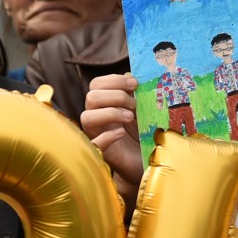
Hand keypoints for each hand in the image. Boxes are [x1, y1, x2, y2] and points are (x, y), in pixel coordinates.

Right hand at [80, 74, 144, 203]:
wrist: (151, 163)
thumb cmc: (146, 134)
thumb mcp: (144, 110)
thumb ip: (137, 94)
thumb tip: (133, 74)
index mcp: (106, 104)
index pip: (97, 84)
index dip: (114, 80)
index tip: (134, 83)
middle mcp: (98, 117)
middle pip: (91, 96)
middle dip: (115, 96)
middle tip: (134, 104)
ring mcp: (97, 134)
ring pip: (86, 116)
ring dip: (110, 113)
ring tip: (130, 117)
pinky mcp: (102, 152)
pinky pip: (94, 143)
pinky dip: (107, 136)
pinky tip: (121, 134)